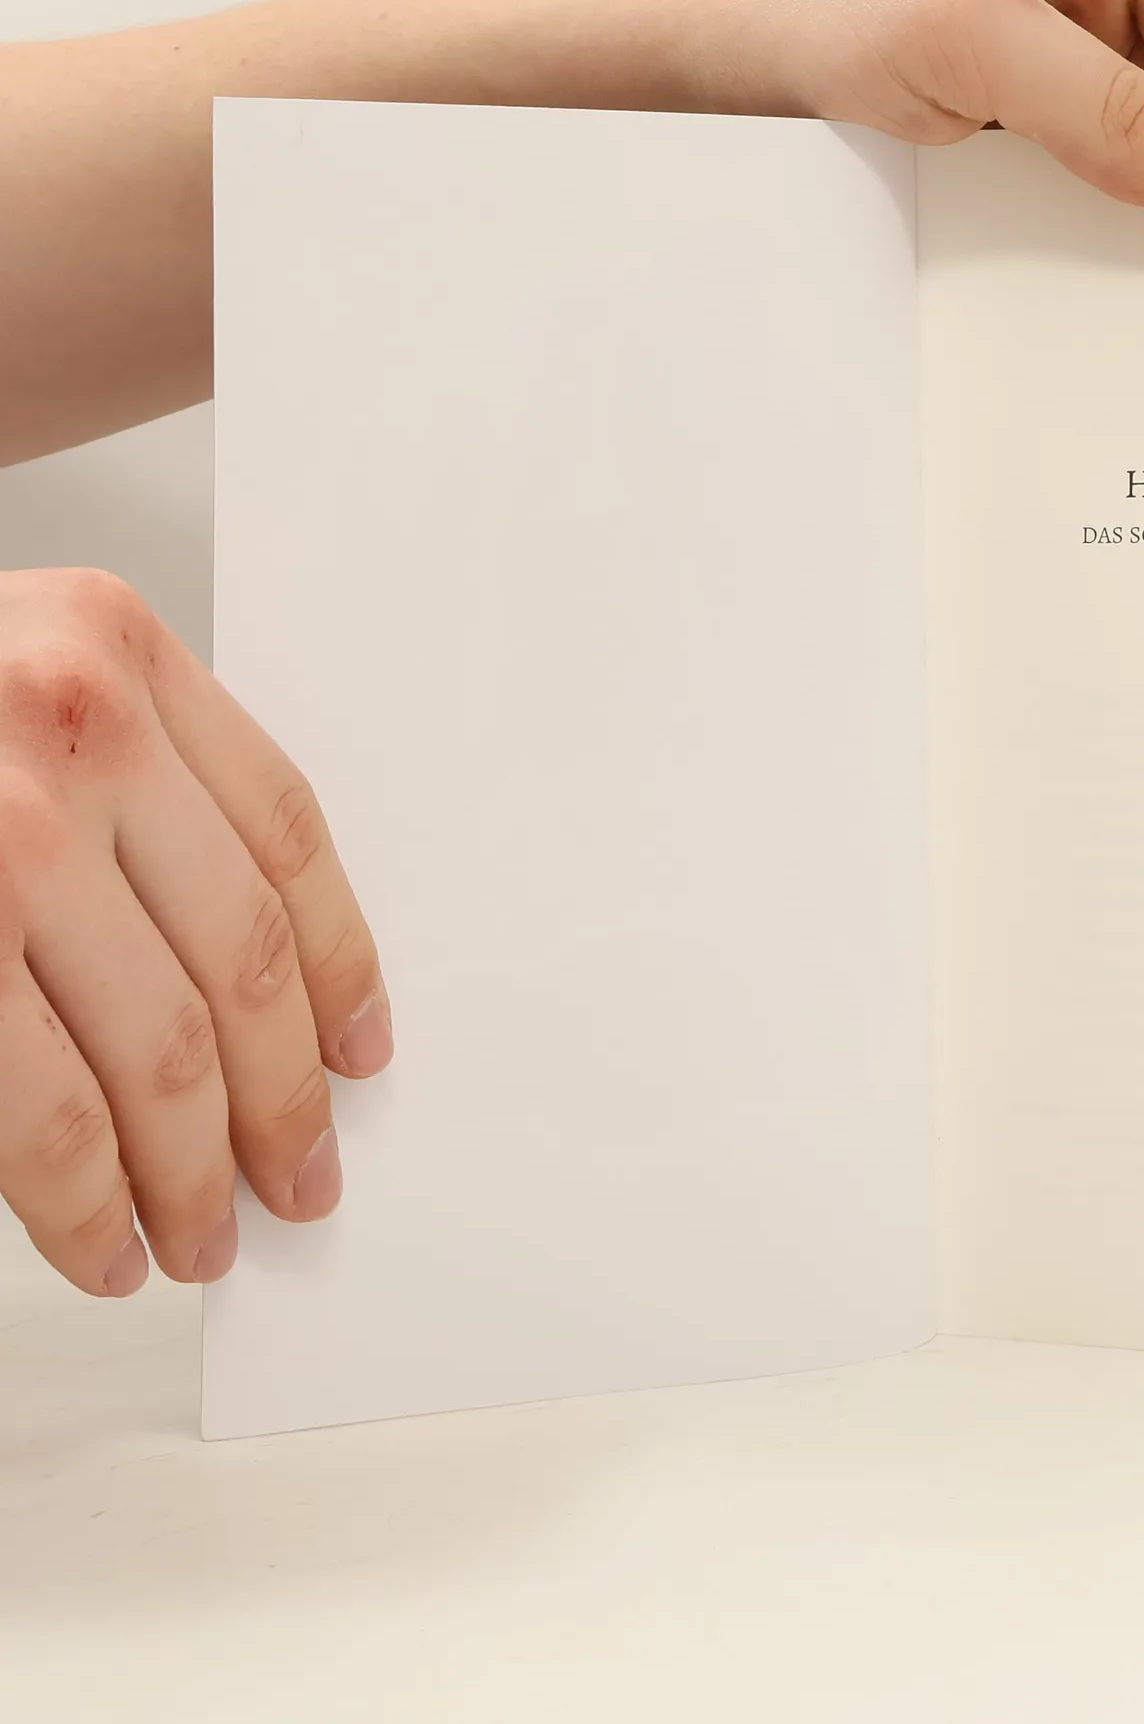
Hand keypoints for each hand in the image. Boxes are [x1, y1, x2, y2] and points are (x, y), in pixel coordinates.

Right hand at [0, 570, 389, 1295]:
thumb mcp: (8, 672)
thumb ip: (123, 782)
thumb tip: (252, 988)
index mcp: (114, 648)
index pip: (288, 836)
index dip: (339, 962)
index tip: (361, 1052)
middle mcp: (69, 730)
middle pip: (237, 958)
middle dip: (280, 1098)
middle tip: (298, 1180)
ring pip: (154, 1049)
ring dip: (189, 1171)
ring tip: (200, 1237)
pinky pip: (34, 1105)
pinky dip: (80, 1197)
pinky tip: (101, 1241)